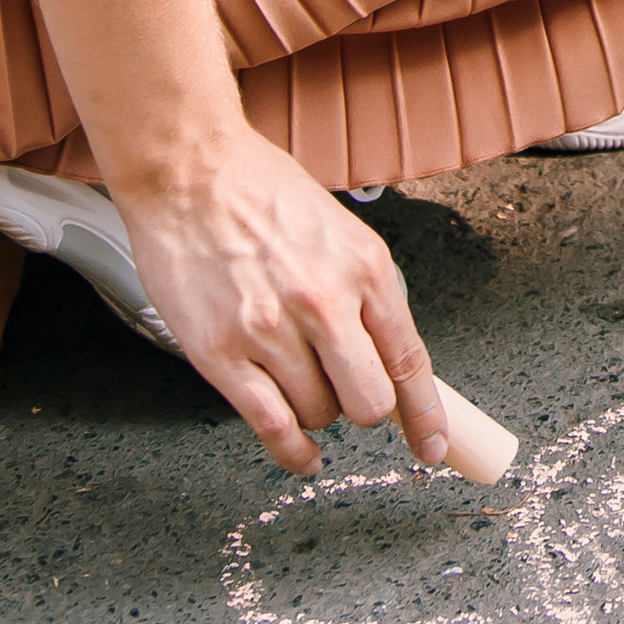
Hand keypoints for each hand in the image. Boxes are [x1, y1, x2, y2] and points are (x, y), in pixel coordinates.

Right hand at [110, 130, 444, 481]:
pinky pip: (272, 426)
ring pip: (320, 414)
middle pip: (370, 402)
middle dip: (365, 408)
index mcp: (365, 266)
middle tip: (348, 392)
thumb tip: (388, 356)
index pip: (409, 360)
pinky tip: (301, 452)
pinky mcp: (221, 354)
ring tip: (300, 380)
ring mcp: (271, 331)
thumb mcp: (341, 231)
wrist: (190, 170)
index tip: (434, 446)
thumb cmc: (262, 192)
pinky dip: (292, 452)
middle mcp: (325, 302)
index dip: (426, 415)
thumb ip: (367, 292)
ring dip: (317, 410)